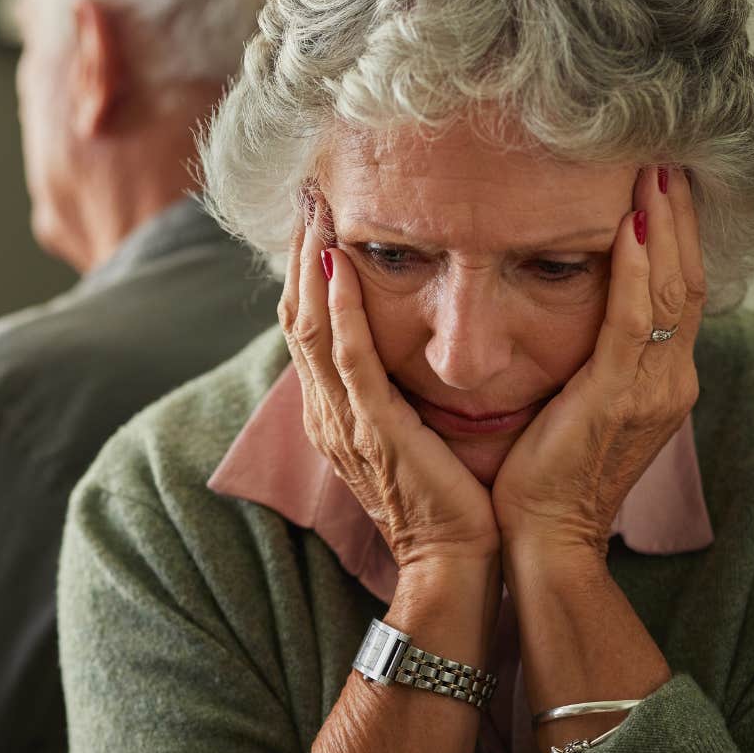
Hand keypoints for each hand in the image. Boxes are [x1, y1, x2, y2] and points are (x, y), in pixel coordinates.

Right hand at [281, 194, 499, 569]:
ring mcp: (344, 421)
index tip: (316, 213)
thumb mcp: (415, 432)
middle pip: (295, 315)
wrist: (458, 561)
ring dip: (309, 264)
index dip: (305, 267)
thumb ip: (402, 389)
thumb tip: (416, 341)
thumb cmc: (451, 500)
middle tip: (306, 191)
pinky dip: (339, 310)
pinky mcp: (373, 430)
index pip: (307, 325)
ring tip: (314, 209)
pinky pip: (347, 360)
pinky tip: (338, 266)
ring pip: (310, 328)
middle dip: (298, 251)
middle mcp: (328, 412)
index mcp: (335, 412)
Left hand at [491, 165, 706, 554]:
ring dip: (663, 225)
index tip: (664, 180)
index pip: (679, 290)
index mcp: (662, 381)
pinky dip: (636, 269)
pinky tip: (629, 225)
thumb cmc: (546, 474)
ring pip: (671, 290)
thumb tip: (579, 307)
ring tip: (653, 170)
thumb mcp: (580, 403)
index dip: (677, 233)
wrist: (545, 538)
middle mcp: (671, 380)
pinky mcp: (620, 398)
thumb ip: (594, 358)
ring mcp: (653, 390)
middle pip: (687, 278)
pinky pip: (636, 320)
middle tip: (667, 155)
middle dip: (678, 215)